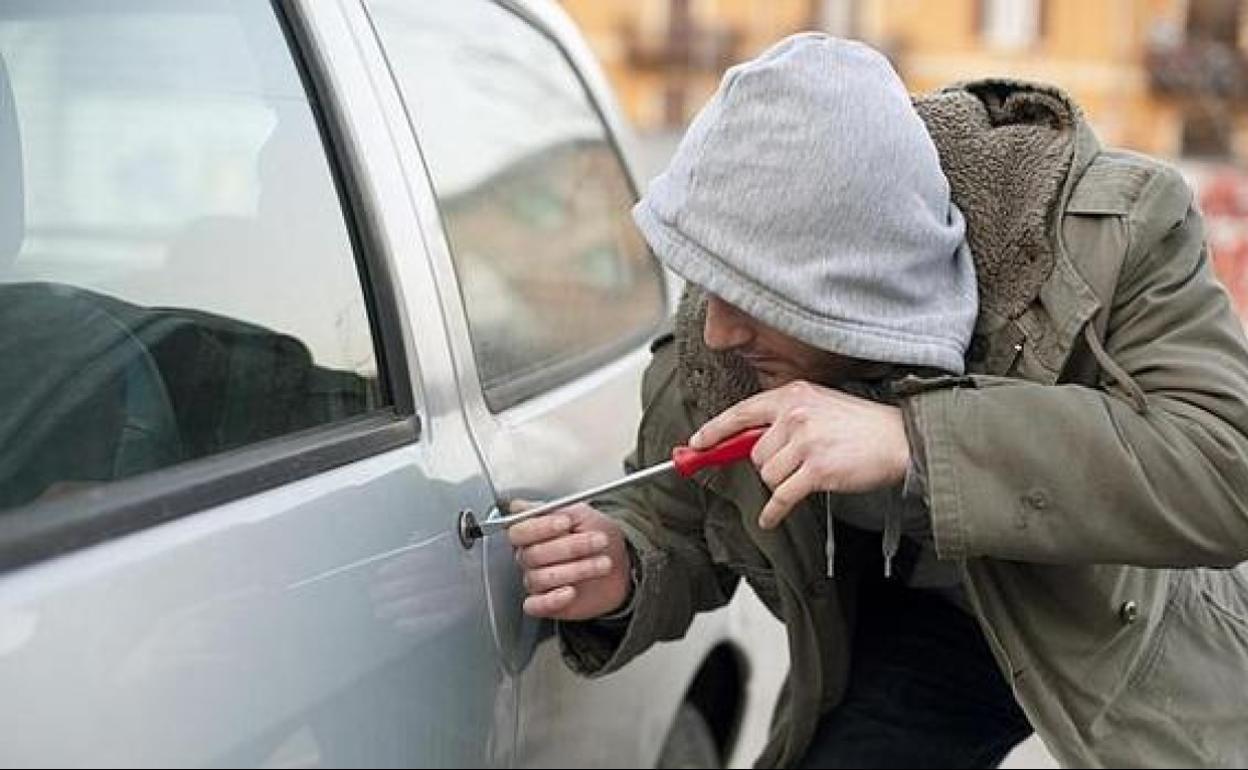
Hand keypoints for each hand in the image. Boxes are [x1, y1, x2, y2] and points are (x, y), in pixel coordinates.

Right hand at [507, 501, 631, 620]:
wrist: (621, 563)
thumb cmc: (598, 536)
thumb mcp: (582, 514)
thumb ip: (553, 509)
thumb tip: (520, 506)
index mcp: (532, 533)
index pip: (519, 531)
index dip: (540, 528)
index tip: (566, 523)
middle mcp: (530, 557)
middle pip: (533, 555)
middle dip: (570, 547)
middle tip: (598, 541)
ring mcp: (537, 580)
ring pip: (539, 578)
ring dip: (575, 570)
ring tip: (602, 563)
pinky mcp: (545, 603)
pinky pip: (535, 605)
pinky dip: (552, 600)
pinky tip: (570, 592)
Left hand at [689, 381, 909, 528]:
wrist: (900, 440)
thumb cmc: (861, 426)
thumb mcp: (820, 405)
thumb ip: (785, 418)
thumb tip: (746, 441)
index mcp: (793, 395)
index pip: (741, 412)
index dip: (715, 430)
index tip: (696, 443)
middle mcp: (795, 414)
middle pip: (754, 453)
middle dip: (768, 465)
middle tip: (795, 464)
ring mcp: (806, 442)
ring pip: (767, 475)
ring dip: (781, 483)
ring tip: (808, 475)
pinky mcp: (817, 470)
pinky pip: (781, 497)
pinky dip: (774, 512)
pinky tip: (771, 517)